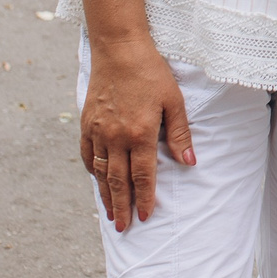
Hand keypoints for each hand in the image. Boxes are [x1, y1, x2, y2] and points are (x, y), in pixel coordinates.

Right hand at [79, 37, 192, 230]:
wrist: (119, 50)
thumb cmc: (151, 73)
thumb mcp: (174, 101)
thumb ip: (180, 134)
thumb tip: (189, 163)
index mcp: (141, 133)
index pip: (143, 175)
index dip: (145, 198)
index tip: (146, 216)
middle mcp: (116, 137)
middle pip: (118, 180)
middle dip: (123, 205)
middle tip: (124, 227)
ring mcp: (98, 131)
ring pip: (100, 171)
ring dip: (105, 194)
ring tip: (111, 212)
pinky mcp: (86, 123)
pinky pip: (86, 154)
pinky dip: (91, 171)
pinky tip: (96, 181)